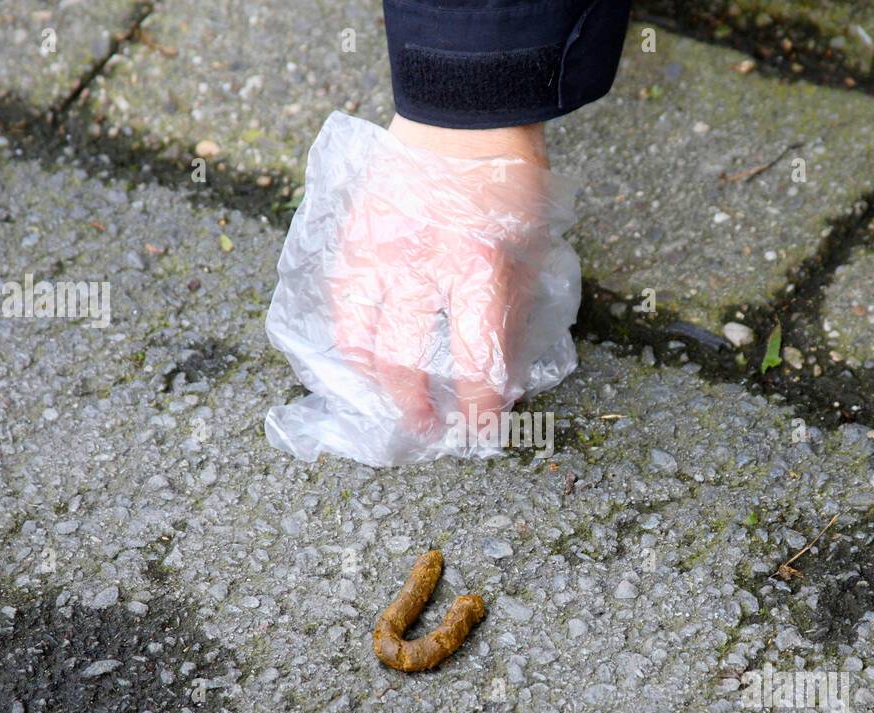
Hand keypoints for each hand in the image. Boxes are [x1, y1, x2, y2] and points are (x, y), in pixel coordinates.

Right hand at [327, 116, 551, 442]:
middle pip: (406, 361)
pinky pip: (342, 305)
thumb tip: (500, 383)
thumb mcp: (532, 256)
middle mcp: (423, 266)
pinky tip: (366, 360)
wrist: (465, 119)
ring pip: (362, 340)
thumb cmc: (510, 190)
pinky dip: (351, 341)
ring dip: (378, 385)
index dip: (478, 410)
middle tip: (429, 429)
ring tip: (394, 404)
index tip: (481, 432)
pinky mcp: (353, 239)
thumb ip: (512, 319)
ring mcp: (380, 252)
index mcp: (480, 269)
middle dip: (417, 408)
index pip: (476, 363)